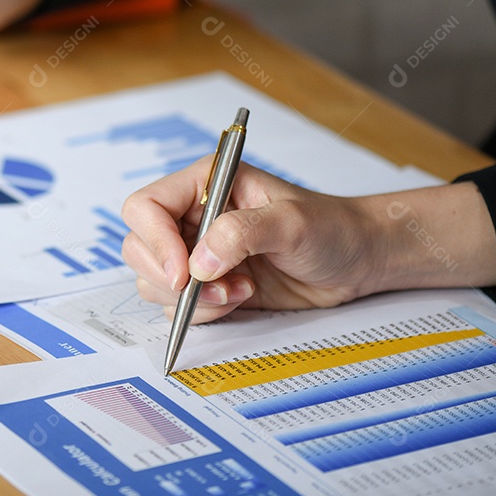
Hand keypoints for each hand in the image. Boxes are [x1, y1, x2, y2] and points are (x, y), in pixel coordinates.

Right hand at [121, 157, 495, 323]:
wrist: (356, 261)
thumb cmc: (330, 228)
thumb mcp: (291, 222)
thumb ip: (242, 233)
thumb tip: (199, 262)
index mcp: (202, 184)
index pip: (145, 207)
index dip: (155, 241)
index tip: (184, 273)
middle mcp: (190, 216)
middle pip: (139, 248)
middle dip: (171, 278)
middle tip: (213, 288)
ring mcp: (195, 252)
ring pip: (154, 282)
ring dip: (191, 298)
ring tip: (239, 291)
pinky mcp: (206, 284)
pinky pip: (177, 306)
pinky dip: (204, 311)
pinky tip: (242, 298)